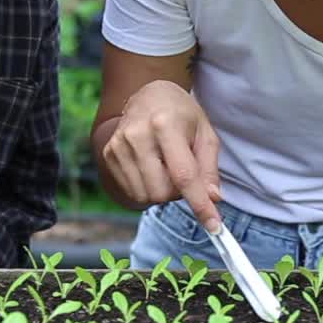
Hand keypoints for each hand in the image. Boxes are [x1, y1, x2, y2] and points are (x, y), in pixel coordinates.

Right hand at [101, 80, 222, 230]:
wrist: (148, 95)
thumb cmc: (182, 116)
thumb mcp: (205, 135)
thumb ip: (209, 169)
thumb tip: (213, 199)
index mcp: (165, 124)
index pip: (184, 175)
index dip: (199, 204)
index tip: (213, 226)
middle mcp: (137, 134)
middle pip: (162, 192)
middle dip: (177, 193)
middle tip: (181, 174)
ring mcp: (119, 145)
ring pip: (145, 196)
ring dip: (161, 191)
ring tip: (165, 167)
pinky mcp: (109, 154)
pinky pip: (132, 191)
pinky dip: (146, 188)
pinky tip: (150, 167)